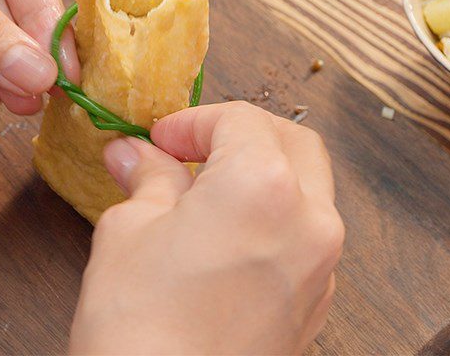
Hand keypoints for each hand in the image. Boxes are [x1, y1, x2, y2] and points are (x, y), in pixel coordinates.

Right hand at [71, 101, 343, 354]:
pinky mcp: (315, 305)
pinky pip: (306, 235)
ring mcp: (321, 266)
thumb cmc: (141, 331)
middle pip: (293, 141)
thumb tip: (135, 154)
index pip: (239, 118)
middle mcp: (308, 220)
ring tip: (205, 190)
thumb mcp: (129, 231)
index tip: (160, 139)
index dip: (193, 121)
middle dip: (242, 132)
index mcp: (263, 184)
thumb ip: (146, 179)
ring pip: (307, 188)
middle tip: (192, 148)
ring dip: (263, 172)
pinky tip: (226, 234)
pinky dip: (274, 216)